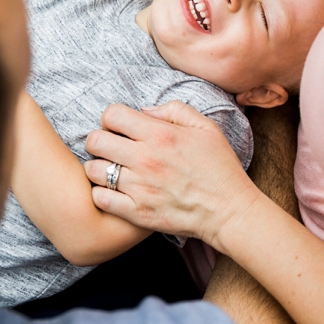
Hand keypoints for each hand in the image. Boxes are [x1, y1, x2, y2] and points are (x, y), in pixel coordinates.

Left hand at [84, 101, 261, 249]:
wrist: (230, 211)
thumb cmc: (221, 168)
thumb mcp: (206, 128)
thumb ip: (174, 110)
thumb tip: (144, 111)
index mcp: (161, 135)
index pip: (112, 115)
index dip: (113, 118)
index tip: (121, 128)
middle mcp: (146, 159)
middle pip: (95, 140)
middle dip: (100, 140)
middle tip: (112, 148)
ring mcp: (139, 188)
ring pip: (93, 170)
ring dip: (98, 167)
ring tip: (111, 170)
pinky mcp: (137, 213)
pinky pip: (100, 199)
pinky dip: (101, 194)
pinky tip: (114, 192)